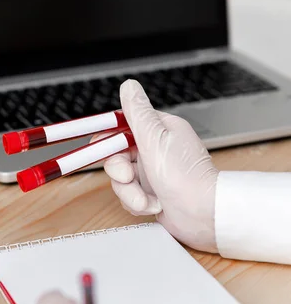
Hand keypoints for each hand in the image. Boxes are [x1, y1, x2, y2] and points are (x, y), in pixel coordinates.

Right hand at [100, 79, 217, 252]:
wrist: (204, 217)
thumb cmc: (186, 178)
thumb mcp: (156, 139)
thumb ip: (137, 113)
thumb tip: (129, 86)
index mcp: (159, 130)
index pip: (122, 126)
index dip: (108, 139)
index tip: (99, 147)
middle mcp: (154, 150)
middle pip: (116, 155)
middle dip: (119, 171)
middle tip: (128, 177)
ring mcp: (152, 172)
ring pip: (120, 178)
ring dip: (129, 192)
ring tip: (148, 199)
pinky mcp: (150, 193)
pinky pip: (128, 195)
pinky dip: (137, 203)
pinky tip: (154, 206)